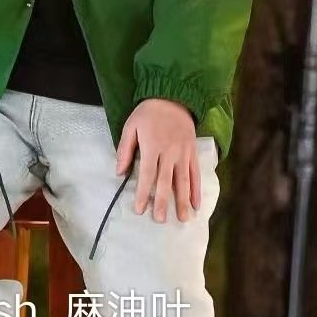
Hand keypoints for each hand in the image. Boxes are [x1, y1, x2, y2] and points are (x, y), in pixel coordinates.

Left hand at [116, 98, 201, 222]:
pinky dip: (197, 189)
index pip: (147, 174)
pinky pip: (195, 173)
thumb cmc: (148, 113)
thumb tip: (119, 172)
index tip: (140, 209)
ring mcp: (184, 153)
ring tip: (183, 218)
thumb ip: (125, 149)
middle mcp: (170, 152)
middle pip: (166, 181)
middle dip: (163, 201)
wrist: (173, 97)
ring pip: (184, 180)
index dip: (143, 192)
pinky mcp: (193, 152)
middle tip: (161, 219)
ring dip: (183, 200)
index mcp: (152, 146)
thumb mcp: (131, 126)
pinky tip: (196, 204)